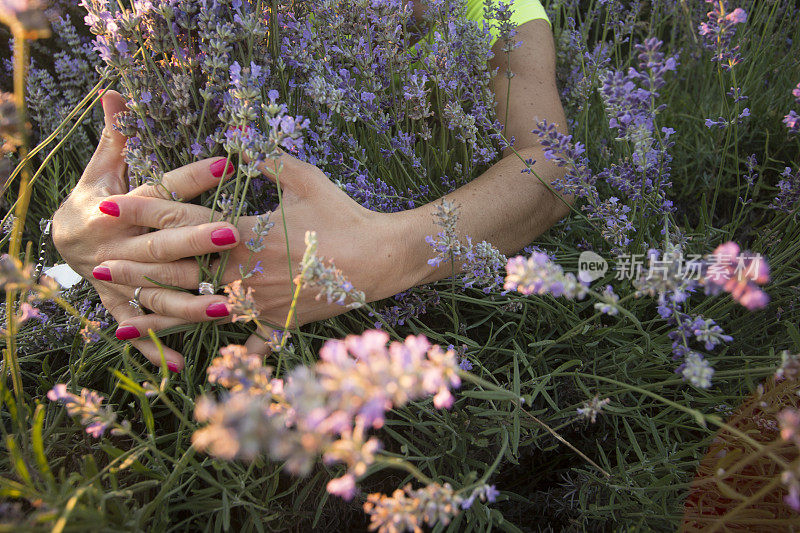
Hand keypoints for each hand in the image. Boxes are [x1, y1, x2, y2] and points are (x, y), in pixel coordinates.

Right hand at [51, 91, 240, 370]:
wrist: (61, 237)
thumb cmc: (94, 196)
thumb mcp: (102, 166)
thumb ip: (118, 136)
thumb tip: (116, 93)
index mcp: (115, 209)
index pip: (157, 191)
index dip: (189, 178)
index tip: (225, 163)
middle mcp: (116, 248)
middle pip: (162, 245)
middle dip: (197, 241)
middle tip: (234, 235)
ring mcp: (116, 283)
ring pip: (157, 294)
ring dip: (190, 302)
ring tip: (228, 306)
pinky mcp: (117, 308)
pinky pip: (136, 331)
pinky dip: (153, 348)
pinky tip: (177, 365)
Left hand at [91, 149, 409, 357]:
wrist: (380, 259)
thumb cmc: (343, 214)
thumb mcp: (306, 178)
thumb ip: (267, 160)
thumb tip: (238, 141)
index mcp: (245, 234)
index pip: (185, 218)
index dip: (146, 208)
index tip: (112, 205)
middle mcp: (244, 272)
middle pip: (180, 272)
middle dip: (137, 268)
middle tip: (99, 268)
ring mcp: (260, 302)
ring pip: (202, 313)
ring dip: (162, 317)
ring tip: (126, 322)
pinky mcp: (280, 322)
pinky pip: (251, 342)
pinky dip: (233, 352)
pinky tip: (208, 364)